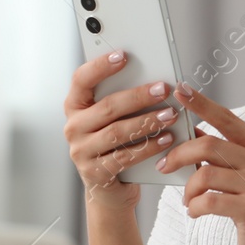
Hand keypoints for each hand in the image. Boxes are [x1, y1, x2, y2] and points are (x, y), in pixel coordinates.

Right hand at [63, 51, 182, 211]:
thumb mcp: (113, 119)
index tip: (123, 55)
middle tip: (163, 89)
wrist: (110, 188)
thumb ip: (122, 100)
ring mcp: (81, 152)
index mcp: (75, 106)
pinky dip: (148, 146)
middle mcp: (73, 127)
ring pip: (117, 132)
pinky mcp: (95, 172)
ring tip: (171, 114)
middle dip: (138, 96)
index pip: (81, 79)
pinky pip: (125, 157)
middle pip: (107, 107)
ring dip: (147, 122)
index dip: (100, 66)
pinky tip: (166, 139)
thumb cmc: (115, 144)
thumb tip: (152, 80)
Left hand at [157, 82, 244, 244]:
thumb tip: (188, 130)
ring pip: (206, 174)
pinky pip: (210, 201)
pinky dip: (195, 207)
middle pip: (209, 145)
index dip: (201, 103)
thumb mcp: (242, 176)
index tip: (179, 89)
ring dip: (187, 188)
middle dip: (179, 154)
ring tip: (187, 200)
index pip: (227, 118)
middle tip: (163, 166)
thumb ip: (220, 153)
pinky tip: (195, 212)